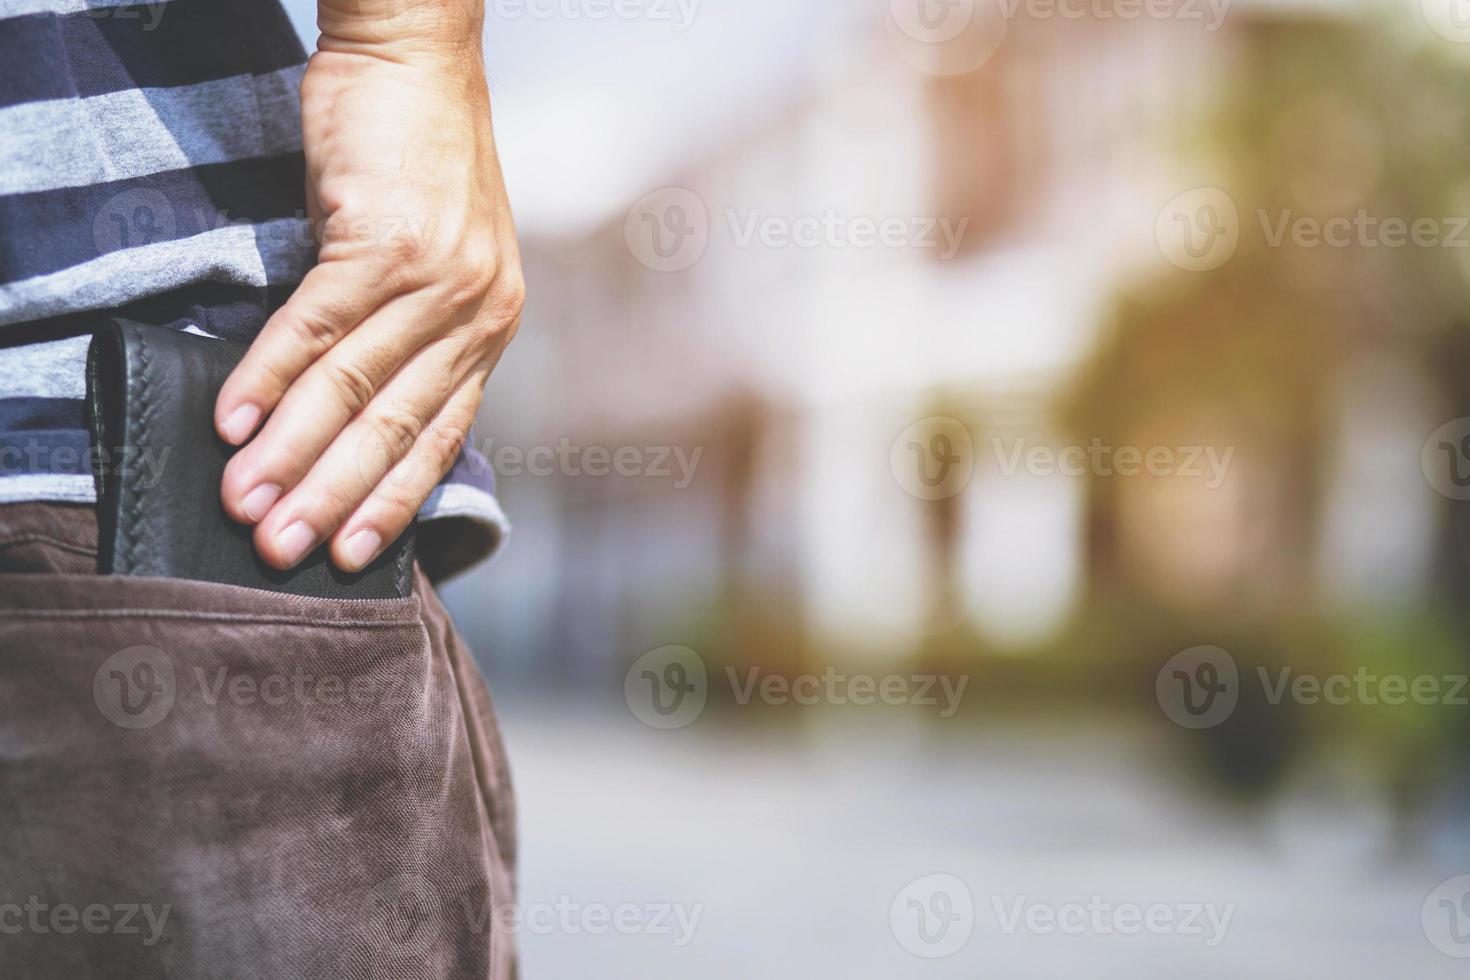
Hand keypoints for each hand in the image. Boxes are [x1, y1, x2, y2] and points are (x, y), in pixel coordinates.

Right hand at [214, 6, 522, 572]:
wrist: (416, 57)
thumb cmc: (414, 164)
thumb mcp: (430, 261)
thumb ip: (402, 336)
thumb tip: (336, 415)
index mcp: (492, 327)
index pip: (440, 436)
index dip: (392, 501)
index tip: (352, 557)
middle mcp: (477, 312)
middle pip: (395, 427)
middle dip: (334, 498)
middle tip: (281, 552)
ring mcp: (435, 277)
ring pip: (353, 387)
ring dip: (292, 452)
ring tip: (244, 503)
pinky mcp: (382, 238)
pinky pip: (318, 324)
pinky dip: (270, 376)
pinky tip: (232, 420)